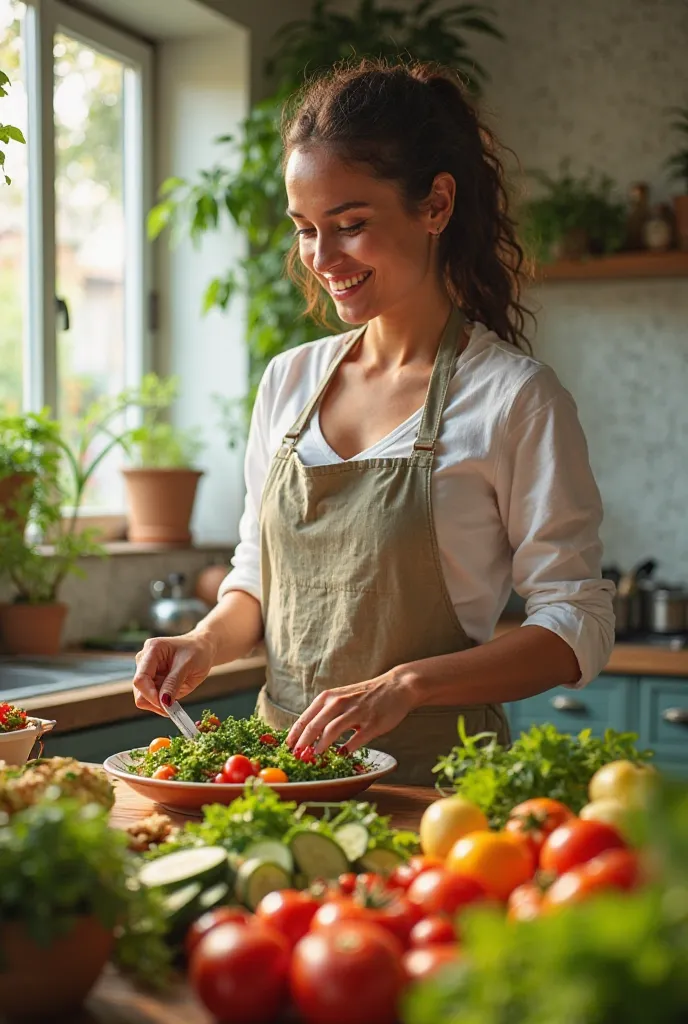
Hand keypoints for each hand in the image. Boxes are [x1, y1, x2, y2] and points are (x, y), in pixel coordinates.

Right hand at [132, 632, 215, 715]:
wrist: (202, 649)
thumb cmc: (197, 651)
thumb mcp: (188, 665)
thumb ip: (173, 683)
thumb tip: (164, 701)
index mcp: (152, 649)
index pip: (141, 678)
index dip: (150, 694)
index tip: (164, 705)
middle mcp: (144, 660)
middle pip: (139, 689)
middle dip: (154, 701)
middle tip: (172, 707)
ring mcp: (146, 671)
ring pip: (142, 697)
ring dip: (157, 704)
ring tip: (174, 702)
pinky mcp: (151, 681)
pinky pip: (150, 698)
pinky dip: (161, 703)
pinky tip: (172, 700)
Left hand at [286, 669, 417, 755]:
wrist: (395, 686)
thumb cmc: (365, 695)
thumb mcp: (340, 698)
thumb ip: (324, 713)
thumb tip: (305, 736)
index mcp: (328, 698)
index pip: (305, 719)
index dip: (294, 736)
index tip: (286, 749)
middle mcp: (339, 702)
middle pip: (314, 726)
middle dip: (303, 744)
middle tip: (297, 758)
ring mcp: (356, 712)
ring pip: (331, 731)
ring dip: (320, 747)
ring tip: (314, 758)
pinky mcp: (372, 723)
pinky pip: (356, 739)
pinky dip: (346, 750)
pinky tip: (342, 756)